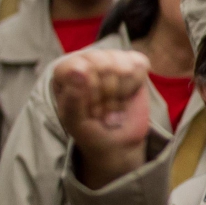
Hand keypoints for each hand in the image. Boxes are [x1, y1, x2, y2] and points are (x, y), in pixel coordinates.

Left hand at [53, 49, 150, 188]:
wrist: (116, 143)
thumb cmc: (89, 130)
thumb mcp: (75, 121)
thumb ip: (73, 97)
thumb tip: (79, 70)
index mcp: (66, 71)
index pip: (79, 66)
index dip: (89, 89)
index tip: (91, 110)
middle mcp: (88, 61)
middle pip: (104, 64)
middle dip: (107, 93)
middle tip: (103, 109)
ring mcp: (112, 61)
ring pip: (123, 65)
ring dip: (121, 91)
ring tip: (113, 104)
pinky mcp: (133, 65)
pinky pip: (139, 65)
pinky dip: (134, 84)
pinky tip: (127, 95)